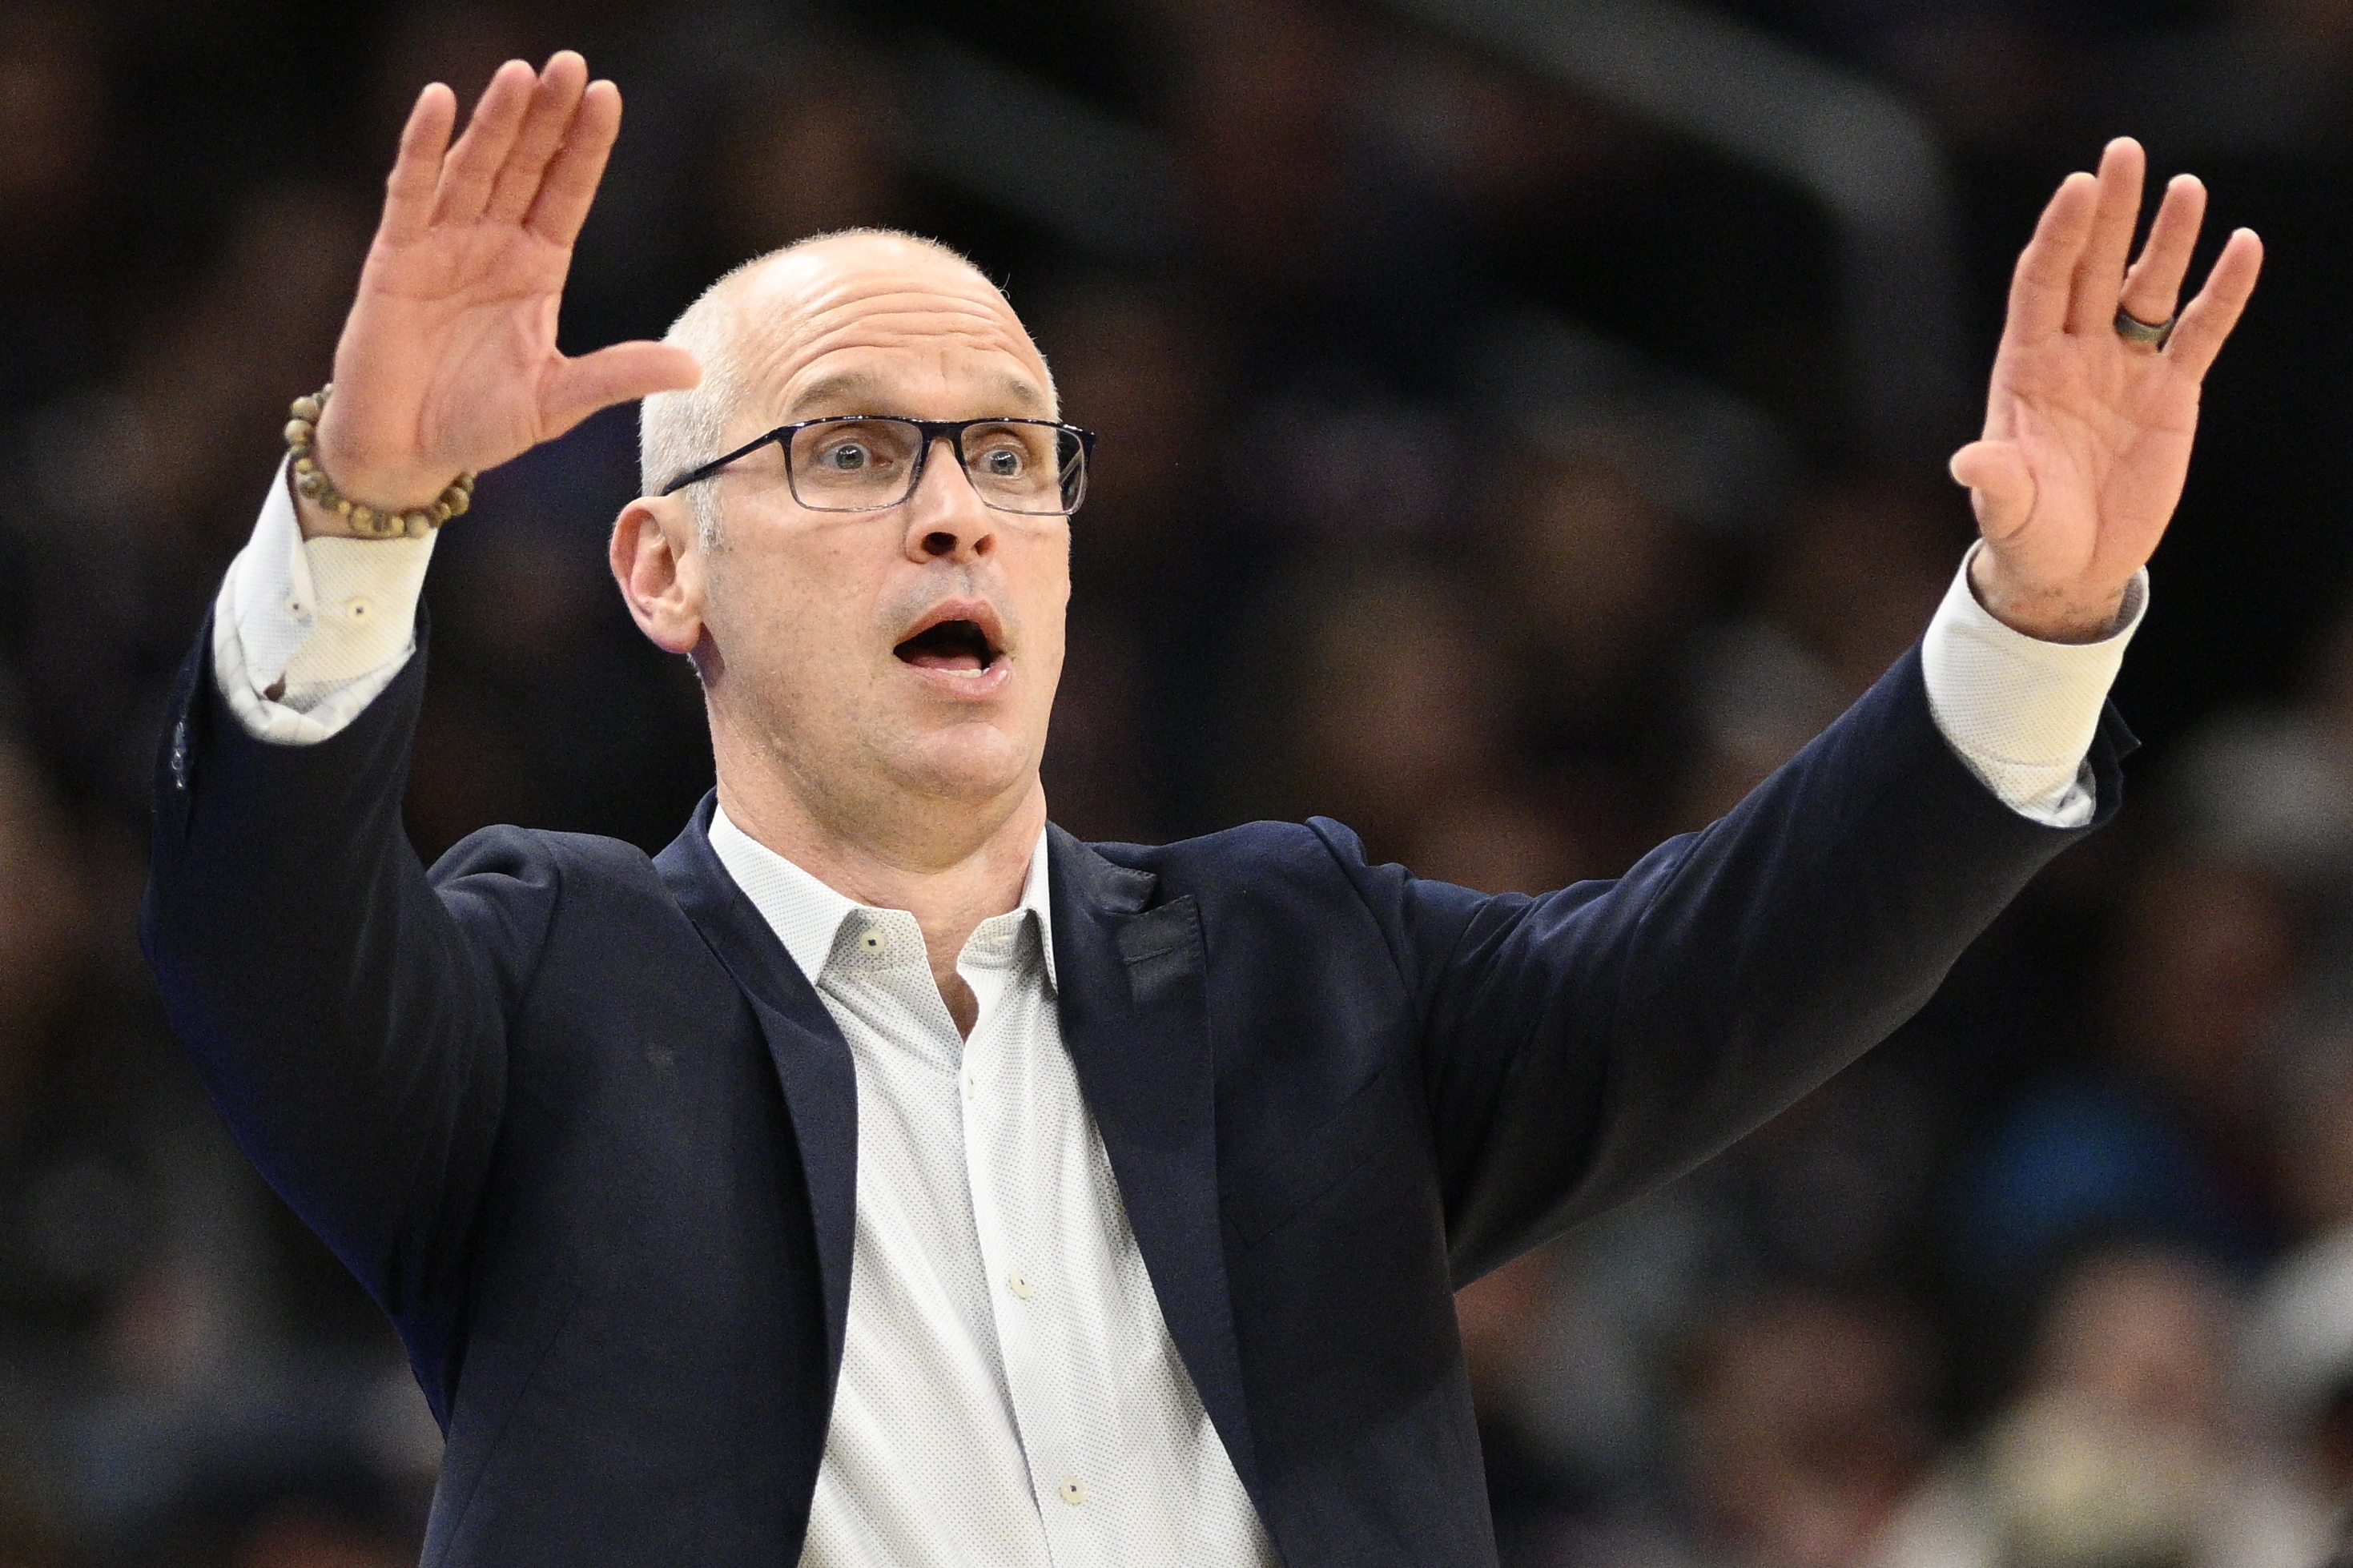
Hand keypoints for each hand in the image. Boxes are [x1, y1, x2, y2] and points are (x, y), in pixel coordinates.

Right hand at [299, 53, 699, 537]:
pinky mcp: (394, 258)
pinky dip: (422, 148)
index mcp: (537, 268)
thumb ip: (618, 375)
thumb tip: (694, 369)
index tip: (609, 95)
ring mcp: (442, 245)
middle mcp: (492, 244)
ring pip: (474, 168)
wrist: (406, 453)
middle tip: (570, 63)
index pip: (567, 191)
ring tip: (520, 74)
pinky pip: (410, 192)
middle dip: (546, 116)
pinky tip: (439, 103)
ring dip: (495, 121)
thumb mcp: (561, 399)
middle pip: (525, 165)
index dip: (586, 146)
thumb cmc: (481, 425)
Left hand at [1950, 137, 2262, 640]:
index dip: (2059, 236)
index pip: (2042, 284)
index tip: (2077, 187)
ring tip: (2186, 187)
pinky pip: (2201, 332)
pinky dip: (2223, 293)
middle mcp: (2076, 354)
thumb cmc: (2027, 533)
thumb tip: (1968, 461)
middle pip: (2093, 268)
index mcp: (2027, 368)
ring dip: (2167, 240)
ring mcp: (2125, 368)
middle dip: (2110, 213)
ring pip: (2148, 289)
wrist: (2072, 566)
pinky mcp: (2171, 393)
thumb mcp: (2007, 510)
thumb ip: (1995, 480)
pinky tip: (2242, 247)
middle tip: (2124, 152)